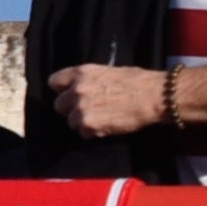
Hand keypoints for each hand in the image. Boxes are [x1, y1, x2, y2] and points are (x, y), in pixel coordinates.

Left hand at [48, 64, 172, 140]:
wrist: (152, 96)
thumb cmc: (137, 81)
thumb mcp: (108, 72)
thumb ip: (90, 80)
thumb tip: (83, 87)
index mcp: (81, 73)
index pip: (54, 82)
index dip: (62, 90)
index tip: (69, 95)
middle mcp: (77, 89)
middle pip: (59, 106)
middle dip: (71, 110)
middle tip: (87, 111)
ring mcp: (81, 108)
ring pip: (71, 122)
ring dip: (83, 123)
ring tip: (101, 120)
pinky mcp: (89, 125)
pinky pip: (84, 133)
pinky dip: (94, 133)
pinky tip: (107, 127)